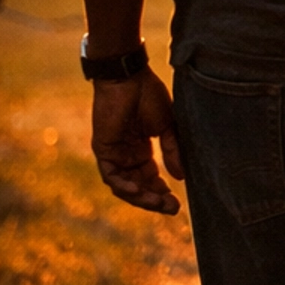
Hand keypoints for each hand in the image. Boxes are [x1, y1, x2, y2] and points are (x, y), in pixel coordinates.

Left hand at [92, 67, 182, 214]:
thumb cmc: (147, 94)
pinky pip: (111, 176)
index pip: (150, 179)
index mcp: (141, 149)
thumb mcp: (167, 126)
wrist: (128, 76)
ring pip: (125, 186)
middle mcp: (126, 155)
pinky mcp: (103, 150)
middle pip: (139, 187)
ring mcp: (113, 154)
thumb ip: (172, 151)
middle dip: (154, 200)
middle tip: (172, 208)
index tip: (178, 203)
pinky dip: (124, 186)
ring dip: (141, 197)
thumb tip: (180, 178)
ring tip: (159, 204)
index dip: (162, 192)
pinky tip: (139, 191)